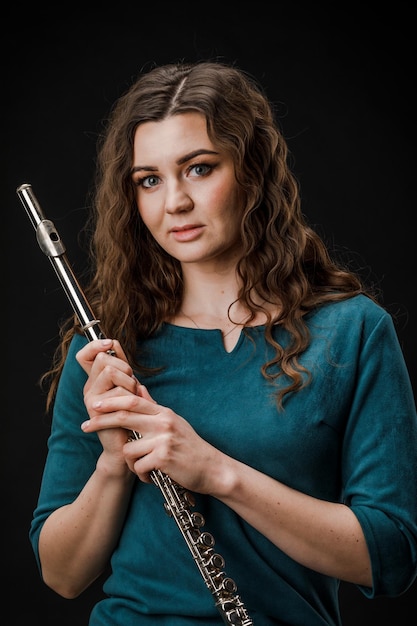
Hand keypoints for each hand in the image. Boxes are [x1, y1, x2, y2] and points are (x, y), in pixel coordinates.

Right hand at [76, 339, 141, 469]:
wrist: (127, 445)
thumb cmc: (131, 415)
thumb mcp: (128, 385)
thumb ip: (121, 364)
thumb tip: (113, 342)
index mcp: (95, 380)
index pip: (85, 355)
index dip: (95, 345)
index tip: (109, 343)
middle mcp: (89, 387)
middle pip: (103, 359)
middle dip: (124, 367)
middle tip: (131, 384)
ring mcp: (90, 398)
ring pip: (110, 371)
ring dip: (129, 382)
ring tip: (133, 397)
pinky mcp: (96, 409)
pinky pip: (118, 391)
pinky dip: (132, 396)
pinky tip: (133, 408)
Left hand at [77, 340, 221, 490]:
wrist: (213, 468)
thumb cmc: (191, 447)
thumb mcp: (174, 422)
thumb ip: (155, 407)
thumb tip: (139, 388)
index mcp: (164, 413)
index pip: (133, 400)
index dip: (111, 401)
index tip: (94, 404)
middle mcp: (163, 423)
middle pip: (124, 416)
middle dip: (101, 421)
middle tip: (85, 425)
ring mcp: (164, 440)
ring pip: (129, 449)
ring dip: (130, 463)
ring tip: (142, 468)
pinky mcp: (164, 458)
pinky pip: (139, 466)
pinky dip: (141, 475)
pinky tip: (151, 477)